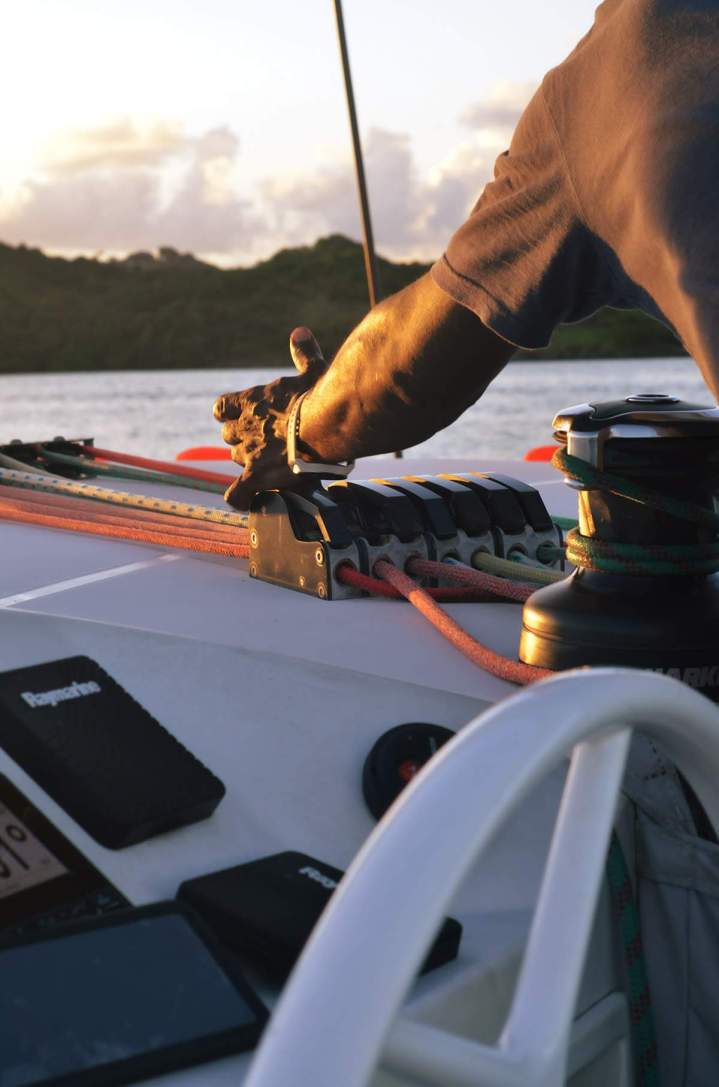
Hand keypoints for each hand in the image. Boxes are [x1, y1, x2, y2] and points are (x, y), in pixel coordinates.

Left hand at [213, 326, 328, 508]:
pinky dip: (239, 498)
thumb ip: (303, 353)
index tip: (242, 416)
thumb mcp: (313, 369)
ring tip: (270, 467)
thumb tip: (299, 333)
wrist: (327, 423)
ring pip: (235, 459)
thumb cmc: (323, 396)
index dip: (230, 414)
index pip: (222, 407)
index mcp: (252, 400)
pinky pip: (235, 493)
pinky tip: (246, 500)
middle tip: (266, 443)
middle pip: (228, 435)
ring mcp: (248, 453)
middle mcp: (244, 426)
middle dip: (242, 439)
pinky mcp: (255, 476)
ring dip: (248, 463)